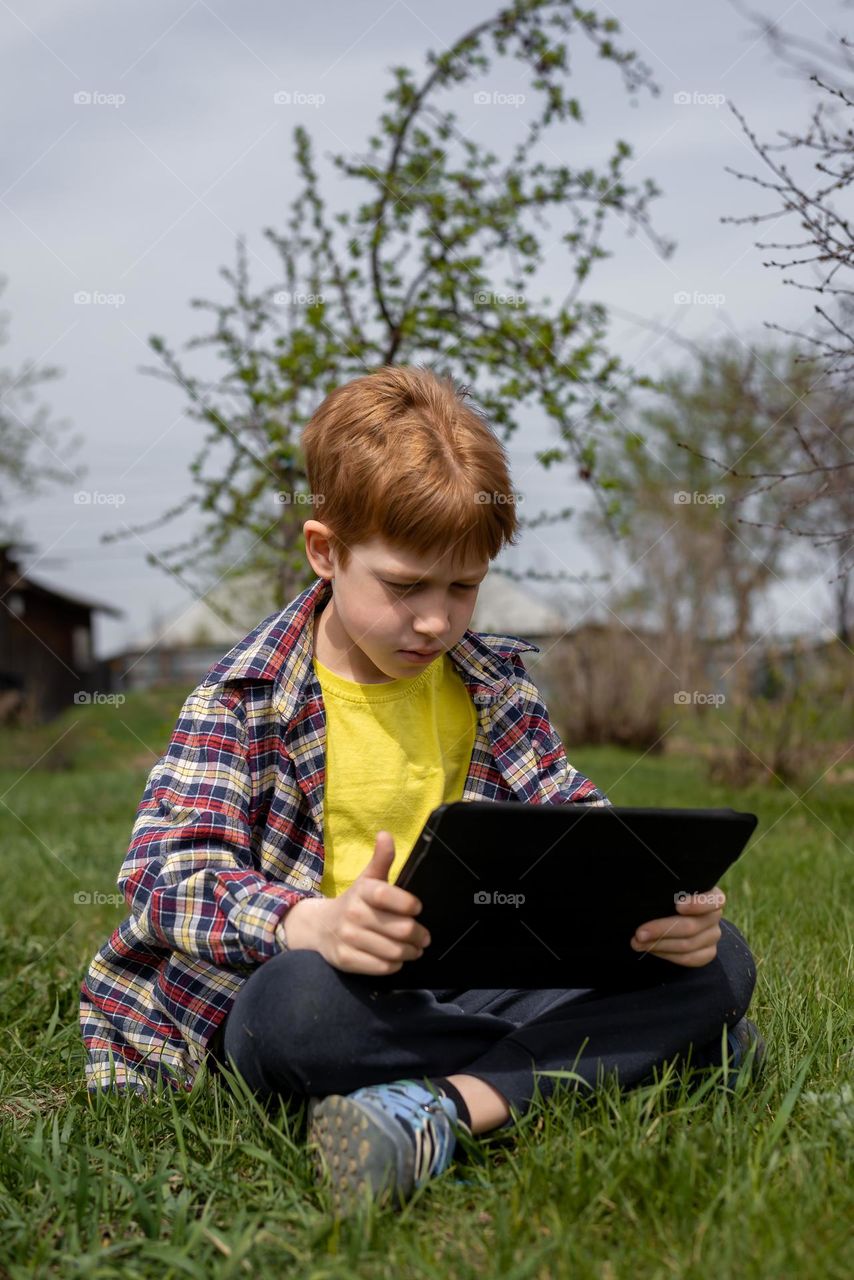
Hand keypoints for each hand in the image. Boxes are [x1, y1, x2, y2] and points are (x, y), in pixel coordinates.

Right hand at [285, 831, 430, 974]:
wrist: (319, 927)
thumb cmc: (354, 902)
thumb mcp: (367, 879)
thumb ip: (381, 859)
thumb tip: (386, 834)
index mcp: (362, 891)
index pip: (388, 895)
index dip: (409, 904)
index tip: (417, 908)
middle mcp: (353, 914)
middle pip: (401, 929)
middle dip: (419, 934)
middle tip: (424, 936)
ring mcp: (349, 938)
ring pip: (394, 951)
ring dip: (411, 952)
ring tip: (415, 948)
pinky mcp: (346, 960)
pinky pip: (382, 967)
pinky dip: (395, 964)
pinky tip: (396, 958)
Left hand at [630, 885, 724, 967]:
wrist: (672, 916)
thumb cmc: (667, 897)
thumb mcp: (669, 890)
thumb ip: (666, 891)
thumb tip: (646, 891)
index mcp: (712, 896)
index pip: (713, 900)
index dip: (697, 904)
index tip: (678, 906)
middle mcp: (715, 916)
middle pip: (691, 927)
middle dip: (661, 930)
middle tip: (640, 933)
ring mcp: (713, 936)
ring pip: (688, 945)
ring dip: (659, 945)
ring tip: (638, 942)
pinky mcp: (708, 953)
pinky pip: (688, 958)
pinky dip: (666, 955)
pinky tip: (651, 949)